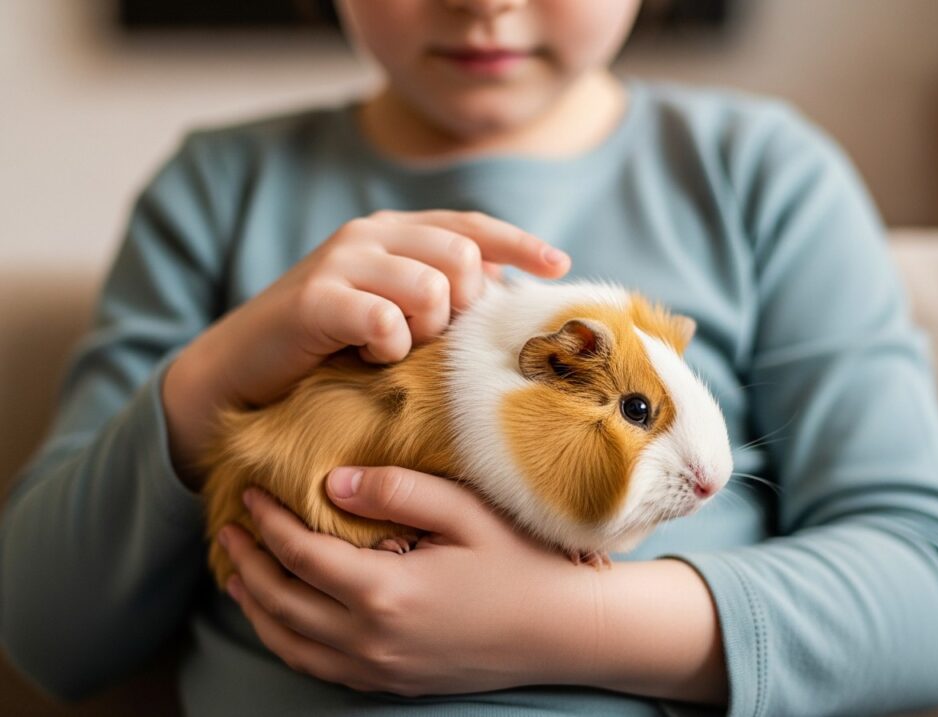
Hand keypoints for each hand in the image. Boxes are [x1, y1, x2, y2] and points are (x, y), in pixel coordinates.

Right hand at [162, 210, 570, 487]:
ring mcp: (340, 261)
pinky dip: (390, 348)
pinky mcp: (315, 298)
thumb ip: (440, 299)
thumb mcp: (392, 315)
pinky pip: (386, 320)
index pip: (471, 227)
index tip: (559, 266)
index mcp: (394, 234)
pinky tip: (372, 359)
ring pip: (431, 286)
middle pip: (462, 256)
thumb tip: (509, 302)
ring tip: (400, 350)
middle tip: (437, 338)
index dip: (519, 244)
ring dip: (427, 331)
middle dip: (465, 305)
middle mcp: (369, 235)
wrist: (239, 371)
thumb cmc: (327, 349)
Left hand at [217, 466, 601, 696]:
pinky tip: (286, 620)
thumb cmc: (523, 564)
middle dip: (248, 563)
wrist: (565, 632)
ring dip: (257, 607)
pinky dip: (287, 642)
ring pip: (291, 645)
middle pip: (283, 603)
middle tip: (228, 529)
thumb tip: (333, 483)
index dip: (269, 523)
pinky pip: (319, 668)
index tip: (250, 493)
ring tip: (238, 575)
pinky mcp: (393, 683)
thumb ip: (397, 492)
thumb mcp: (467, 512)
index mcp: (385, 592)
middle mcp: (371, 640)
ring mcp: (380, 669)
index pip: (301, 555)